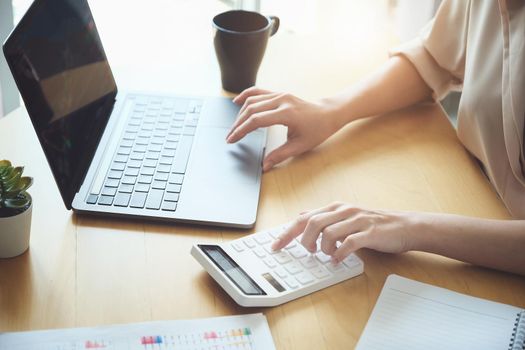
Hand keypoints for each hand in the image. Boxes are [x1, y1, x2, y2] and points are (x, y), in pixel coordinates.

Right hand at [226, 87, 339, 170]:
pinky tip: (237, 102)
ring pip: (253, 100)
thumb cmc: (317, 130)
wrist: (328, 114)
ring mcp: (280, 95)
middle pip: (251, 110)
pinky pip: (259, 91)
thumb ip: (280, 155)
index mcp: (287, 113)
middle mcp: (281, 100)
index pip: (256, 121)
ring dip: (240, 113)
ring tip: (234, 127)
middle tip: (229, 137)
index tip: (232, 140)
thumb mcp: (300, 146)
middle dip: (237, 124)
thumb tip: (264, 166)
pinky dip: (246, 96)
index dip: (242, 131)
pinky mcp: (279, 94)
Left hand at [271, 202, 414, 262]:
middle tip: (309, 252)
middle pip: (312, 223)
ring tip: (328, 255)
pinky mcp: (369, 232)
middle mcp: (344, 211)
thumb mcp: (344, 217)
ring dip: (323, 248)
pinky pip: (349, 243)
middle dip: (305, 241)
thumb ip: (323, 217)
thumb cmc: (372, 224)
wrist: (404, 226)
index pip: (304, 218)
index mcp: (335, 208)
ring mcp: (357, 220)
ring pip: (328, 233)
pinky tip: (339, 259)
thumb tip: (300, 217)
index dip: (287, 233)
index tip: (274, 246)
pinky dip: (340, 254)